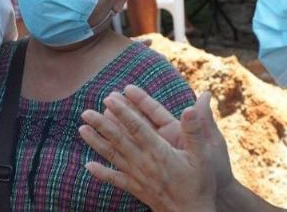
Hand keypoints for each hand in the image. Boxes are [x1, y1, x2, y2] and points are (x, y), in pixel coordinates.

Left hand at [79, 86, 231, 211]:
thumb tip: (191, 108)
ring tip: (81, 129)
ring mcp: (138, 177)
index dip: (123, 112)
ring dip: (96, 143)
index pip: (137, 128)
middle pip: (119, 140)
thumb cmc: (200, 184)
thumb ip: (195, 131)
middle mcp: (145, 163)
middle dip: (102, 125)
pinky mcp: (136, 189)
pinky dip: (101, 173)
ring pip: (113, 156)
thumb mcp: (204, 156)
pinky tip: (88, 166)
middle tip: (86, 111)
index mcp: (160, 152)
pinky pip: (116, 179)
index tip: (110, 99)